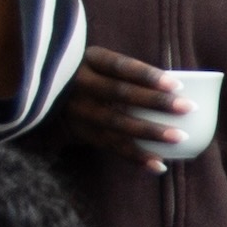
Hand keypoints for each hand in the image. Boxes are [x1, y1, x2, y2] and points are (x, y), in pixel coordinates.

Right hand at [52, 45, 194, 169]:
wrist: (38, 92)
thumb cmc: (83, 72)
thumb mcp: (95, 61)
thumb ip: (123, 71)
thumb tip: (173, 85)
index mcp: (88, 60)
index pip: (120, 66)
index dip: (147, 75)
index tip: (177, 84)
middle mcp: (80, 84)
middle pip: (121, 94)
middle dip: (156, 102)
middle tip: (188, 108)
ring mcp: (76, 110)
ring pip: (116, 124)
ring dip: (149, 133)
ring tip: (179, 138)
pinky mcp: (78, 132)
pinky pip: (109, 146)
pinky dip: (135, 157)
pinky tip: (158, 165)